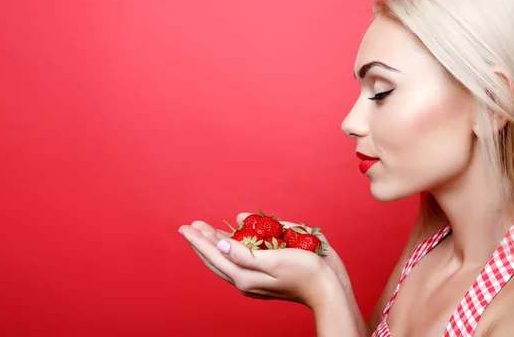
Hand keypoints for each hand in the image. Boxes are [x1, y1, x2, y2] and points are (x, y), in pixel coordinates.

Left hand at [179, 213, 334, 308]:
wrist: (328, 289)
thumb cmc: (305, 273)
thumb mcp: (274, 261)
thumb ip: (245, 254)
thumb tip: (221, 246)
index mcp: (244, 276)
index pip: (214, 255)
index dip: (198, 240)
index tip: (185, 227)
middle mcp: (246, 279)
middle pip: (218, 258)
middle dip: (204, 241)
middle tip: (192, 225)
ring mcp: (256, 278)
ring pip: (229, 259)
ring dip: (217, 242)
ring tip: (206, 229)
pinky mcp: (266, 275)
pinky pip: (243, 258)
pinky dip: (235, 246)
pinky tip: (236, 233)